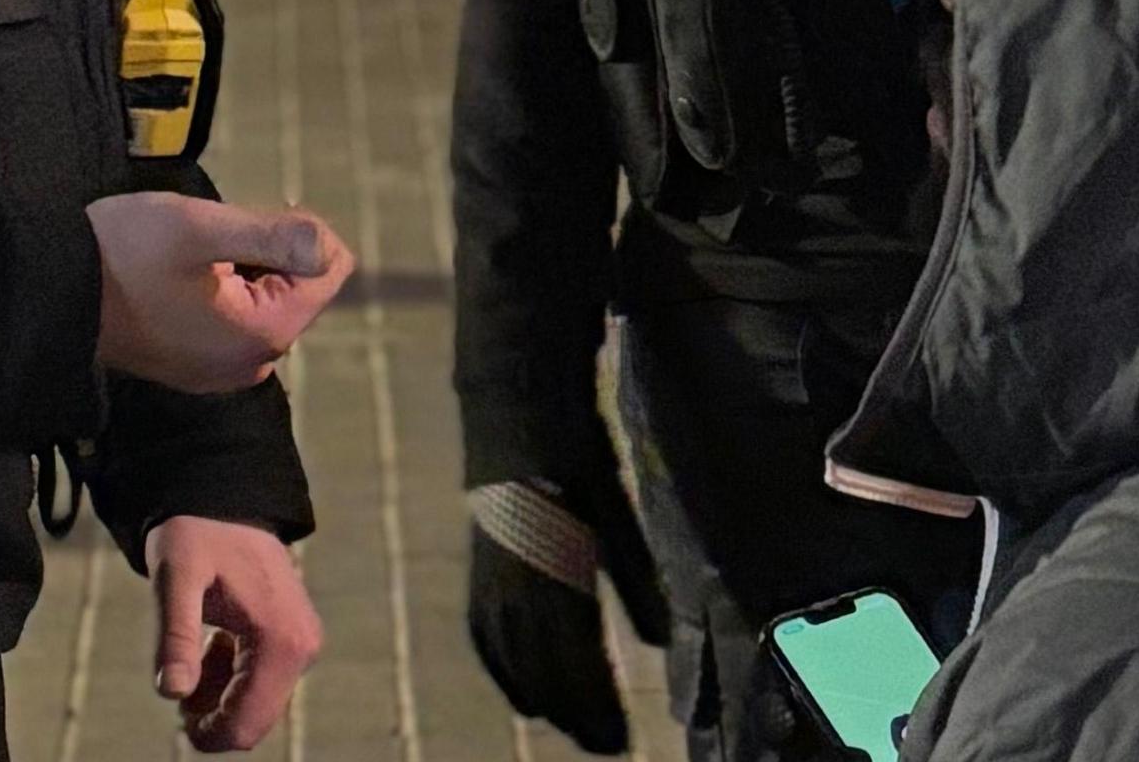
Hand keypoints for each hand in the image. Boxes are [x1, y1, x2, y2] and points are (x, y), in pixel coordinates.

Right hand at [89, 193, 352, 393]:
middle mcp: (251, 365)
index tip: (249, 218)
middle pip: (301, 287)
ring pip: (269, 300)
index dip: (300, 231)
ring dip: (245, 268)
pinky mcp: (198, 367)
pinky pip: (238, 320)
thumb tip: (331, 246)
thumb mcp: (201, 228)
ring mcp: (222, 372)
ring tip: (193, 256)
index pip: (330, 270)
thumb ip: (273, 236)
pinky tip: (183, 278)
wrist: (50, 295)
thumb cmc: (123, 253)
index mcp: (262, 335)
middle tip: (213, 237)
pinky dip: (225, 291)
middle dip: (269, 252)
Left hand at [145, 515, 323, 752]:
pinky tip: (212, 644)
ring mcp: (302, 644)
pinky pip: (262, 684)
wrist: (226, 498)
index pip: (245, 724)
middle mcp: (302, 648)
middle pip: (254, 723)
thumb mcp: (175, 580)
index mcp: (280, 641)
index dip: (205, 734)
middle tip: (178, 676)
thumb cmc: (196, 533)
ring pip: (256, 706)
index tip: (174, 712)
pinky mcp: (294, 639)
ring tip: (191, 654)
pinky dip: (229, 680)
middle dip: (211, 717)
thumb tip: (171, 693)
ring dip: (218, 697)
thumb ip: (176, 637)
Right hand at [466, 470, 670, 754]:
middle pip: (544, 673)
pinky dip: (508, 673)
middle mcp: (513, 590)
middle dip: (576, 714)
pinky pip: (488, 642)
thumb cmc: (577, 456)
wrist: (514, 409)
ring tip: (573, 727)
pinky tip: (525, 696)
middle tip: (606, 746)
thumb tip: (659, 643)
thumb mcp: (614, 516)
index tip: (620, 741)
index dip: (597, 707)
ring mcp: (489, 584)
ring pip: (514, 662)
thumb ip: (635, 581)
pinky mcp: (479, 575)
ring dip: (545, 699)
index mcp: (552, 575)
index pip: (574, 663)